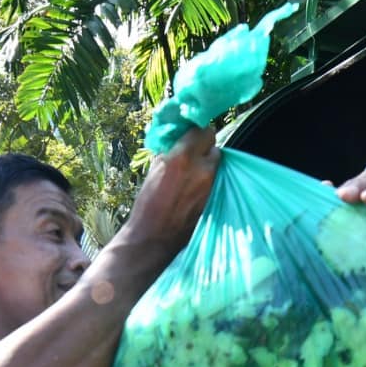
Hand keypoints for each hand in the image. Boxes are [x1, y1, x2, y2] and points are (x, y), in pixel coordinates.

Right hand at [122, 126, 220, 254]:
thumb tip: (178, 136)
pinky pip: (217, 178)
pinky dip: (209, 177)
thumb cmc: (148, 202)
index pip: (202, 130)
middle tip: (194, 152)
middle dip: (204, 145)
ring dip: (208, 161)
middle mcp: (202, 168)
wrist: (154, 235)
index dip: (196, 132)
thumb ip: (170, 150)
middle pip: (214, 144)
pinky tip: (196, 185)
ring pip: (217, 161)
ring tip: (194, 170)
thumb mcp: (155, 168)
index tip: (190, 134)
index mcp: (183, 157)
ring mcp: (211, 184)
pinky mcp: (215, 197)